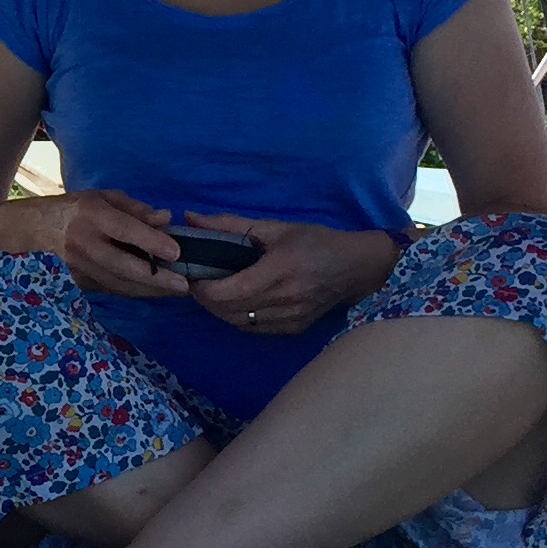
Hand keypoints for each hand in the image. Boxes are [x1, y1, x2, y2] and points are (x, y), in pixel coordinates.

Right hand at [43, 190, 192, 297]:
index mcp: (91, 215)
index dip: (151, 241)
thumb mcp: (104, 197)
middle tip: (185, 284)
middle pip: (123, 265)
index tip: (176, 251)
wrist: (34, 230)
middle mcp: (83, 243)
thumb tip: (165, 219)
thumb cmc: (76, 209)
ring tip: (177, 290)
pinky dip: (136, 291)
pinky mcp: (80, 282)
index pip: (124, 229)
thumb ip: (136, 209)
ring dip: (150, 290)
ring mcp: (79, 267)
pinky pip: (112, 289)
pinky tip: (156, 291)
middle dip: (156, 277)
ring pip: (119, 283)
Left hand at [184, 215, 400, 334]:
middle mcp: (285, 299)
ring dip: (219, 310)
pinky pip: (253, 328)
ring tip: (212, 291)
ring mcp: (290, 318)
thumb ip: (229, 224)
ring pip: (238, 322)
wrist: (356, 268)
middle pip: (228, 310)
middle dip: (205, 298)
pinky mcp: (293, 329)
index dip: (203, 288)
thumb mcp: (275, 227)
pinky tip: (234, 302)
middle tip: (197, 281)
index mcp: (280, 270)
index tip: (193, 274)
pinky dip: (237, 317)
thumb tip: (190, 218)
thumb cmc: (315, 242)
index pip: (229, 291)